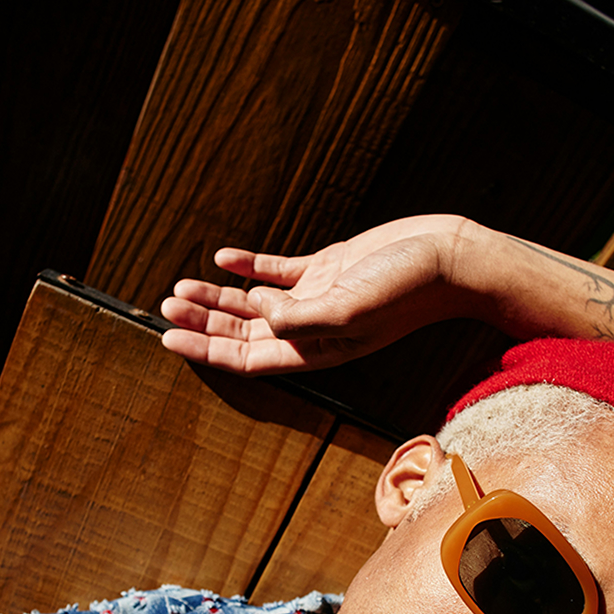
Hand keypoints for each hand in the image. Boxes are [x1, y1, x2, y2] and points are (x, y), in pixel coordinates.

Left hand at [159, 216, 481, 374]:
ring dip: (217, 297)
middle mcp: (312, 328)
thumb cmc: (408, 291)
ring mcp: (318, 297)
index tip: (167, 340)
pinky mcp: (328, 268)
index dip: (204, 351)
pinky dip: (248, 267)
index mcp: (316, 349)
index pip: (247, 357)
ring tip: (180, 288)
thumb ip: (299, 318)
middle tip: (164, 307)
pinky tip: (223, 258)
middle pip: (242, 332)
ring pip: (253, 303)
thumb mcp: (349, 310)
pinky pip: (277, 271)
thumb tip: (257, 311)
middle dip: (201, 323)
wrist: (450, 256)